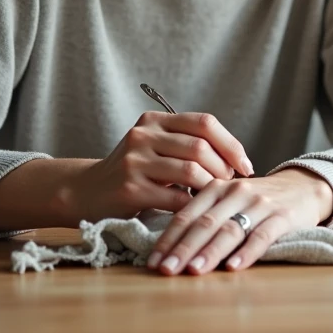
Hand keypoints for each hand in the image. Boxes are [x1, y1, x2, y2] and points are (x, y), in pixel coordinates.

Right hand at [63, 111, 254, 220]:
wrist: (87, 192)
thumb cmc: (134, 172)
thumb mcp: (157, 147)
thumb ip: (188, 145)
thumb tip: (236, 159)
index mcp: (155, 120)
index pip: (204, 122)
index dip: (231, 144)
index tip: (246, 166)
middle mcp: (144, 135)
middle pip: (200, 147)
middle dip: (223, 169)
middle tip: (230, 186)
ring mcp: (135, 161)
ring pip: (191, 171)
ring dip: (210, 188)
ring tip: (214, 198)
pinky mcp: (130, 189)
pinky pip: (175, 198)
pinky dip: (193, 206)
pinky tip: (196, 212)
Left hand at [147, 168, 332, 275]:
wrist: (303, 187)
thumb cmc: (257, 200)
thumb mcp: (228, 200)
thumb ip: (204, 216)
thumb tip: (169, 248)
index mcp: (216, 188)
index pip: (186, 215)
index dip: (168, 239)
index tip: (152, 262)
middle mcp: (235, 192)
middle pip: (204, 224)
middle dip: (182, 249)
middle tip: (166, 270)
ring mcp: (259, 203)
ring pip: (229, 229)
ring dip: (210, 252)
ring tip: (194, 271)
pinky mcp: (282, 216)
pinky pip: (262, 236)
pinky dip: (246, 253)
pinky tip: (233, 268)